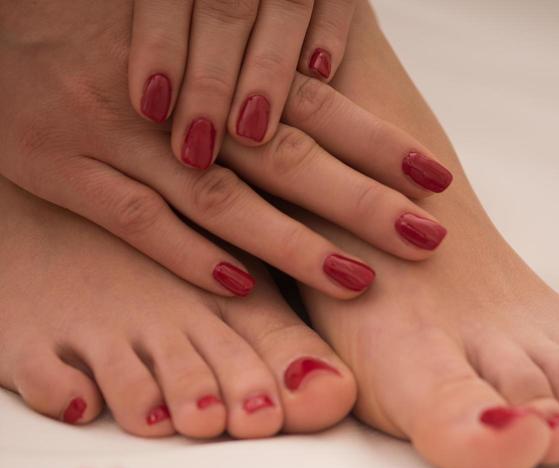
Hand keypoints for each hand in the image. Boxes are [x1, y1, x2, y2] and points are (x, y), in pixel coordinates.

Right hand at [0, 2, 452, 298]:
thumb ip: (230, 63)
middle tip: (425, 236)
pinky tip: (241, 284)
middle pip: (284, 157)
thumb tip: (301, 97)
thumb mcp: (163, 17)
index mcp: (206, 61)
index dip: (373, 143)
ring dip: (291, 242)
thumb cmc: (80, 9)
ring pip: (220, 196)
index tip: (432, 177)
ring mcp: (116, 137)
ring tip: (357, 278)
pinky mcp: (60, 166)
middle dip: (359, 200)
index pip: (309, 107)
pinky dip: (186, 253)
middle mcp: (174, 104)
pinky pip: (131, 218)